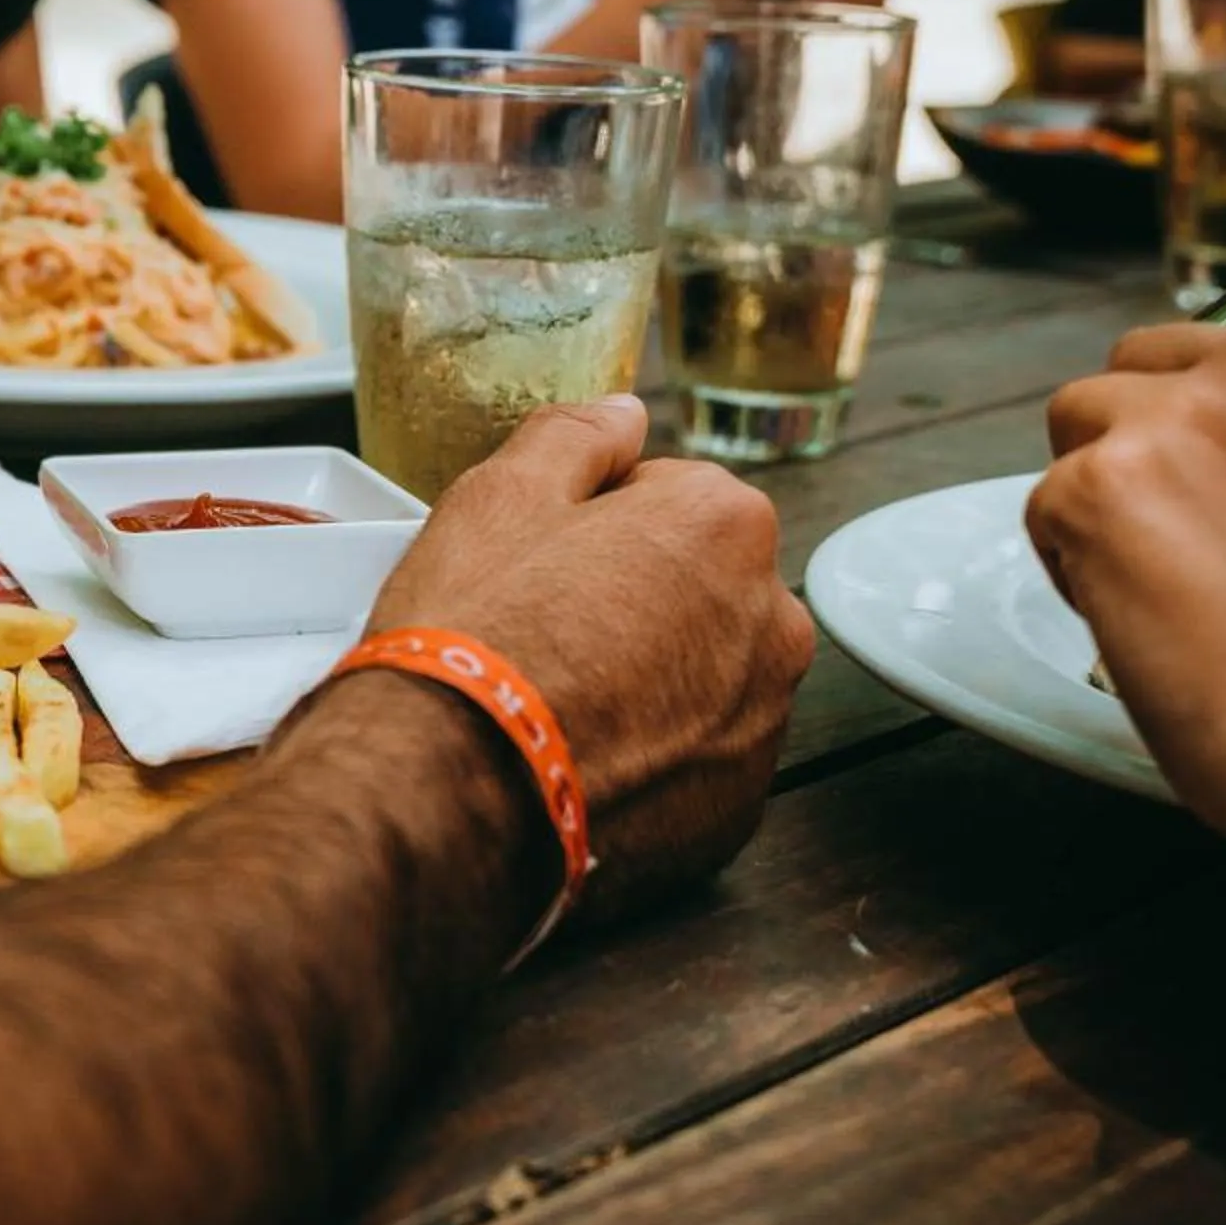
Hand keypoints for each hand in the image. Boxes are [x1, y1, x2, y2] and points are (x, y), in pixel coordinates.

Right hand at [363, 396, 816, 919]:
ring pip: (704, 676)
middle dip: (637, 599)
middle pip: (700, 587)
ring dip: (651, 679)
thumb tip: (624, 412)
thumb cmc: (475, 631)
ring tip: (559, 704)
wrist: (452, 790)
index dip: (592, 525)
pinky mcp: (735, 812)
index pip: (669, 497)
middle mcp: (773, 621)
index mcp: (725, 525)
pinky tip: (580, 762)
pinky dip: (653, 759)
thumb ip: (576, 436)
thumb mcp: (498, 496)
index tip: (538, 564)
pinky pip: (697, 764)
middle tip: (544, 633)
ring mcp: (763, 726)